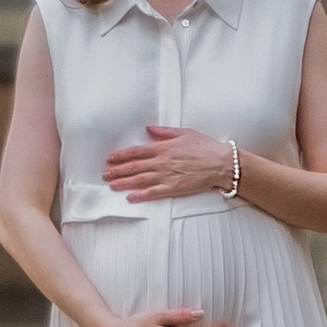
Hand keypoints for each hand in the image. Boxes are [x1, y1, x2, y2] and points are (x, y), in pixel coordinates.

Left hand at [102, 122, 238, 204]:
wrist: (221, 163)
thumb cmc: (206, 146)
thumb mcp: (185, 133)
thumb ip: (165, 132)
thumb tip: (149, 128)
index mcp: (163, 148)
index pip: (136, 152)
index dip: (121, 156)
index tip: (110, 159)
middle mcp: (161, 162)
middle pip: (134, 167)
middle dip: (117, 170)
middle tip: (105, 174)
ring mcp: (166, 176)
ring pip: (139, 180)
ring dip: (124, 183)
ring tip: (111, 185)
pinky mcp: (173, 188)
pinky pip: (153, 193)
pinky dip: (140, 195)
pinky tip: (130, 197)